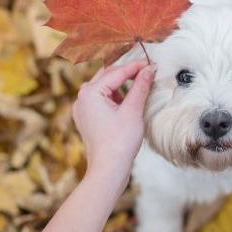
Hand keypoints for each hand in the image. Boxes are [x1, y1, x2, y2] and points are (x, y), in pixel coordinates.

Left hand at [72, 60, 154, 182]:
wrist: (108, 168)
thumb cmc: (120, 141)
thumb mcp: (133, 110)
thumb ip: (140, 86)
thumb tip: (148, 70)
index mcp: (90, 93)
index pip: (116, 72)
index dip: (135, 67)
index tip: (150, 63)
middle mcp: (82, 98)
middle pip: (106, 76)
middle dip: (126, 73)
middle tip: (145, 71)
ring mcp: (82, 109)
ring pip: (103, 87)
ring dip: (120, 84)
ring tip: (138, 84)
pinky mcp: (87, 119)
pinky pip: (100, 100)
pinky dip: (114, 96)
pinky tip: (127, 100)